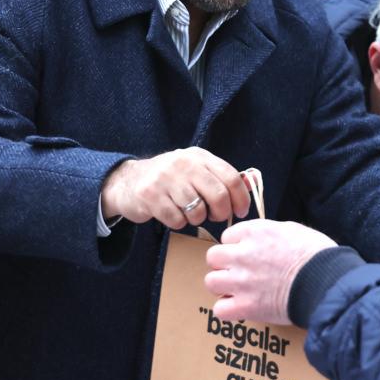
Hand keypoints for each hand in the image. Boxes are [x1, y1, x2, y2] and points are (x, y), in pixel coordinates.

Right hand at [101, 148, 251, 229]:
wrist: (129, 181)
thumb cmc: (170, 180)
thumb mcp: (196, 170)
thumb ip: (220, 178)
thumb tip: (249, 186)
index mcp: (199, 156)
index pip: (230, 177)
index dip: (240, 198)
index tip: (240, 211)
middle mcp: (183, 163)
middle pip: (217, 195)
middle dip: (221, 213)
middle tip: (216, 217)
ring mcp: (165, 178)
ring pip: (197, 211)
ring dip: (197, 219)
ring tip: (189, 213)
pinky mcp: (150, 196)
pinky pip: (176, 220)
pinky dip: (178, 223)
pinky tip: (172, 214)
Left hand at [204, 219, 336, 323]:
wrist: (326, 281)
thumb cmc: (317, 255)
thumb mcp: (293, 230)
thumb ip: (270, 232)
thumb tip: (262, 239)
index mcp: (255, 232)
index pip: (227, 236)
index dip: (237, 246)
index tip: (247, 254)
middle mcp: (243, 254)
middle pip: (213, 257)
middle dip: (224, 264)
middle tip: (239, 272)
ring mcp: (241, 281)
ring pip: (211, 282)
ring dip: (223, 287)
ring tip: (239, 291)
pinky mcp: (246, 306)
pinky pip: (219, 310)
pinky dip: (228, 310)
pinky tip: (241, 308)